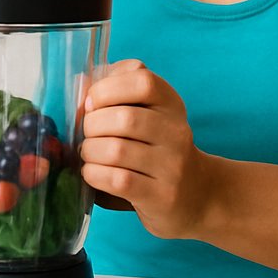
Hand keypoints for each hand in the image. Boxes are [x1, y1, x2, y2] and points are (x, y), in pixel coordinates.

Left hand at [79, 60, 211, 239]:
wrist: (197, 194)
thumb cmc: (157, 148)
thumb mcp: (147, 113)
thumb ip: (115, 91)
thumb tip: (80, 83)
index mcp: (171, 104)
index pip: (143, 81)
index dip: (108, 88)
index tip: (92, 102)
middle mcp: (177, 132)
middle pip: (125, 118)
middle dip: (92, 125)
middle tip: (87, 134)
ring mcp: (172, 166)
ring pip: (117, 150)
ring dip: (90, 151)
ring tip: (88, 154)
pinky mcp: (161, 196)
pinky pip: (118, 180)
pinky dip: (94, 174)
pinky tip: (92, 172)